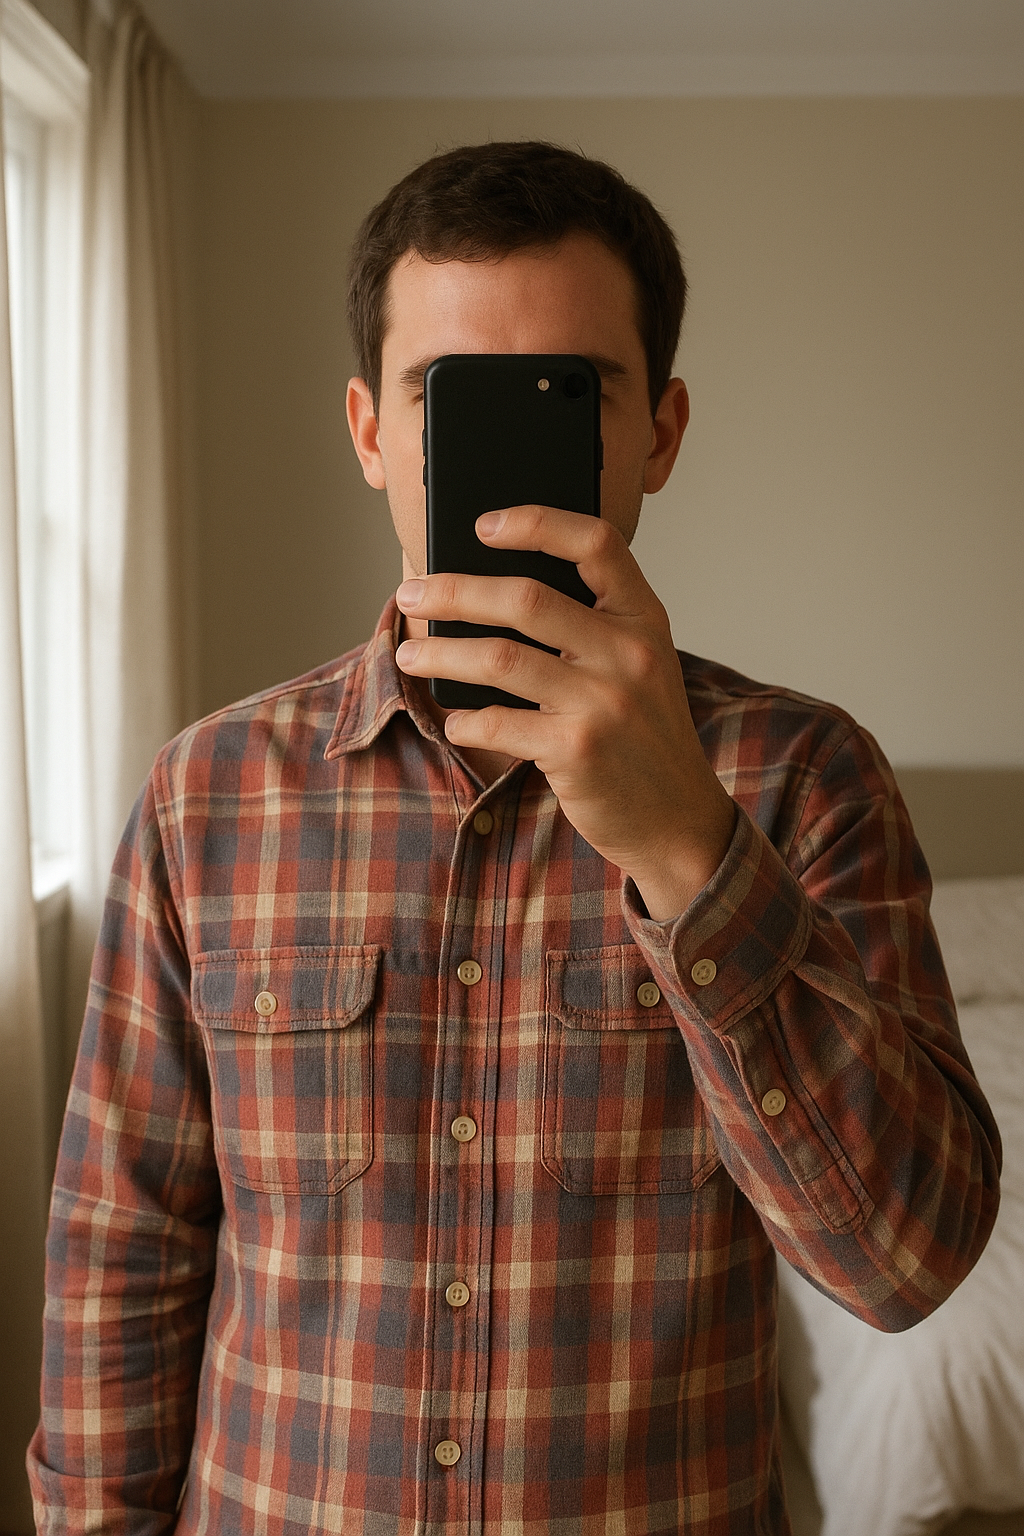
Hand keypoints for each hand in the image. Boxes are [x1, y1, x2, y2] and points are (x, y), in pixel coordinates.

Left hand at [395, 505, 735, 919]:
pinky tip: (456, 722)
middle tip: (411, 595)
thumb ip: (590, 628)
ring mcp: (605, 701)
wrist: (678, 818)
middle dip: (453, 592)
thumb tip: (487, 597)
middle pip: (526, 597)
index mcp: (645, 618)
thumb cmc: (643, 736)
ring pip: (499, 657)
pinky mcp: (578, 749)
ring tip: (410, 655)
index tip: (482, 525)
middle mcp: (630, 652)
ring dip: (441, 653)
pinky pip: (499, 723)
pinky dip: (466, 721)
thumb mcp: (638, 667)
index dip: (537, 522)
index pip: (596, 543)